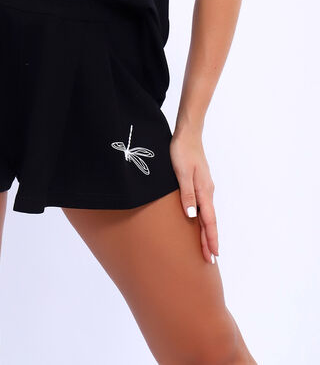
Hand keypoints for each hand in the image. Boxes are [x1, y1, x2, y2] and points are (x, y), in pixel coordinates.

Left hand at [169, 127, 218, 263]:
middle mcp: (207, 191)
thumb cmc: (182, 151)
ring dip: (208, 231)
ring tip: (207, 247)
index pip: (209, 220)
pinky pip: (204, 206)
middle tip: (211, 260)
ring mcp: (205, 187)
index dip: (210, 238)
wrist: (188, 134)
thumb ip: (187, 194)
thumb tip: (193, 217)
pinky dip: (204, 219)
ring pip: (208, 214)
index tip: (213, 255)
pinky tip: (201, 223)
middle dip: (210, 240)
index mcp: (204, 191)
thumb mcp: (181, 172)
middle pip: (210, 221)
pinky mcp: (200, 183)